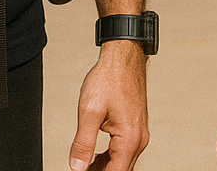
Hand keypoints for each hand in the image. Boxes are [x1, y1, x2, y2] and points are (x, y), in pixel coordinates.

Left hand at [68, 40, 148, 170]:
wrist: (123, 57)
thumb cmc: (109, 79)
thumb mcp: (89, 112)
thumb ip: (83, 144)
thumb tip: (77, 167)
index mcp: (129, 139)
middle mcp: (139, 139)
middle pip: (120, 170)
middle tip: (80, 169)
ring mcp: (139, 133)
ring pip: (122, 162)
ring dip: (105, 167)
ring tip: (84, 166)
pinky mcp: (135, 127)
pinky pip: (124, 150)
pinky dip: (110, 157)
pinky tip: (95, 157)